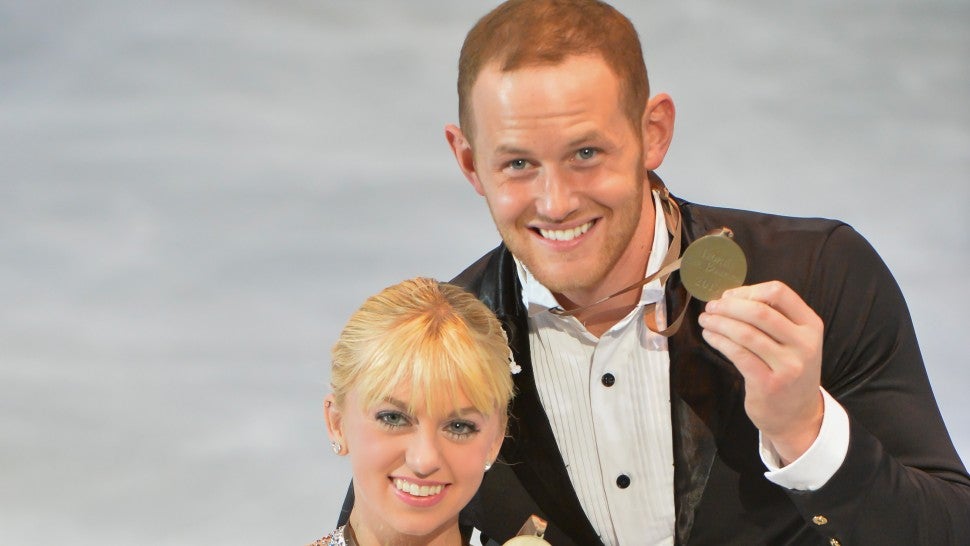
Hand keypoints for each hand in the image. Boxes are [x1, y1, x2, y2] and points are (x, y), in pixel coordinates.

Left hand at [698, 281, 823, 464]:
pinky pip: (737, 354)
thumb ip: (773, 317)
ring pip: (745, 332)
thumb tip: (729, 296)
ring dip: (719, 323)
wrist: (799, 415)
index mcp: (811, 325)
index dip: (749, 290)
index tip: (729, 296)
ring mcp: (788, 365)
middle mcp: (804, 344)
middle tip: (710, 307)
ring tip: (705, 320)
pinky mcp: (768, 383)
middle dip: (728, 306)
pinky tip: (710, 337)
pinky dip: (719, 341)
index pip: (779, 292)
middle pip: (759, 311)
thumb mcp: (794, 341)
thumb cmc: (789, 370)